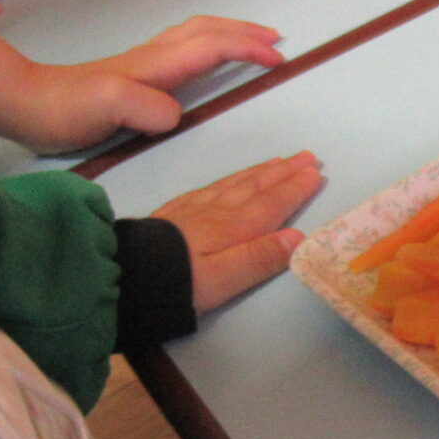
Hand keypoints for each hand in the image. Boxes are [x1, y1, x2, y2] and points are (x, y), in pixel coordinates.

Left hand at [14, 15, 284, 151]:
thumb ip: (145, 106)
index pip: (211, 47)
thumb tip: (175, 114)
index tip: (278, 58)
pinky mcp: (132, 77)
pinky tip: (204, 63)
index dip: (247, 48)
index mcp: (155, 65)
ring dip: (227, 34)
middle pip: (206, 31)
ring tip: (251, 43)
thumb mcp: (105, 107)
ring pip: (194, 37)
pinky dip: (207, 47)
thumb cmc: (63, 109)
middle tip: (275, 39)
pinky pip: (182, 52)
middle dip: (243, 31)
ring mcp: (142, 65)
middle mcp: (153, 59)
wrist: (23, 105)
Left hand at [150, 152, 321, 312]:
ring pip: (234, 184)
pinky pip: (209, 188)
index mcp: (234, 229)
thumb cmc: (176, 283)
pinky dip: (228, 180)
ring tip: (277, 161)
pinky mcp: (173, 213)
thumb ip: (259, 259)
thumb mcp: (222, 280)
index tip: (316, 171)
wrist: (122, 275)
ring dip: (259, 172)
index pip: (271, 205)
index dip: (295, 188)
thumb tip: (298, 236)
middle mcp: (217, 213)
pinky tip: (229, 180)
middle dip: (282, 172)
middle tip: (305, 156)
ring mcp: (193, 210)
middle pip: (255, 188)